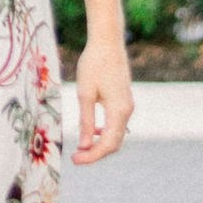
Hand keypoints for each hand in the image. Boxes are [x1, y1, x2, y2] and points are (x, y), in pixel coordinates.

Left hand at [69, 38, 132, 164]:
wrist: (107, 42)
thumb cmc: (93, 64)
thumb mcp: (85, 94)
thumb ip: (85, 121)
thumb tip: (84, 145)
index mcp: (118, 110)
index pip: (107, 144)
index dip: (92, 155)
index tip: (75, 160)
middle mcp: (127, 110)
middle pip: (114, 143)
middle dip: (96, 153)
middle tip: (76, 157)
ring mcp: (128, 105)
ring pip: (116, 134)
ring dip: (100, 143)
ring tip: (81, 147)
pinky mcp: (125, 100)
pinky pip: (117, 124)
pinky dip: (105, 132)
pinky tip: (91, 130)